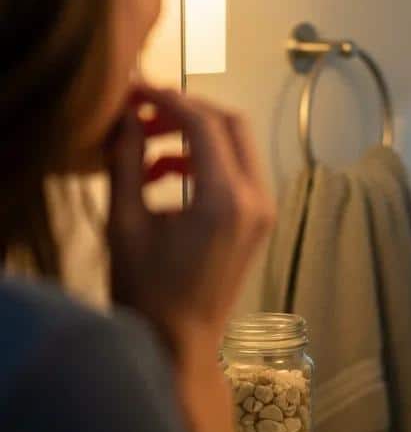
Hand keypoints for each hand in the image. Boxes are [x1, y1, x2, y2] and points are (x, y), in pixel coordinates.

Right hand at [105, 82, 275, 365]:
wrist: (182, 343)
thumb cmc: (147, 291)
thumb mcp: (125, 223)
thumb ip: (127, 161)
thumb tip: (127, 114)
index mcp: (226, 199)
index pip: (205, 124)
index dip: (169, 99)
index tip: (137, 89)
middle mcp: (257, 198)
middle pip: (232, 125)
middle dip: (187, 111)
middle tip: (144, 112)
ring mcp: (264, 209)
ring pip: (237, 146)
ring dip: (194, 136)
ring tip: (143, 149)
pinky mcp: (260, 219)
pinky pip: (237, 171)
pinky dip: (204, 161)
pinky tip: (162, 175)